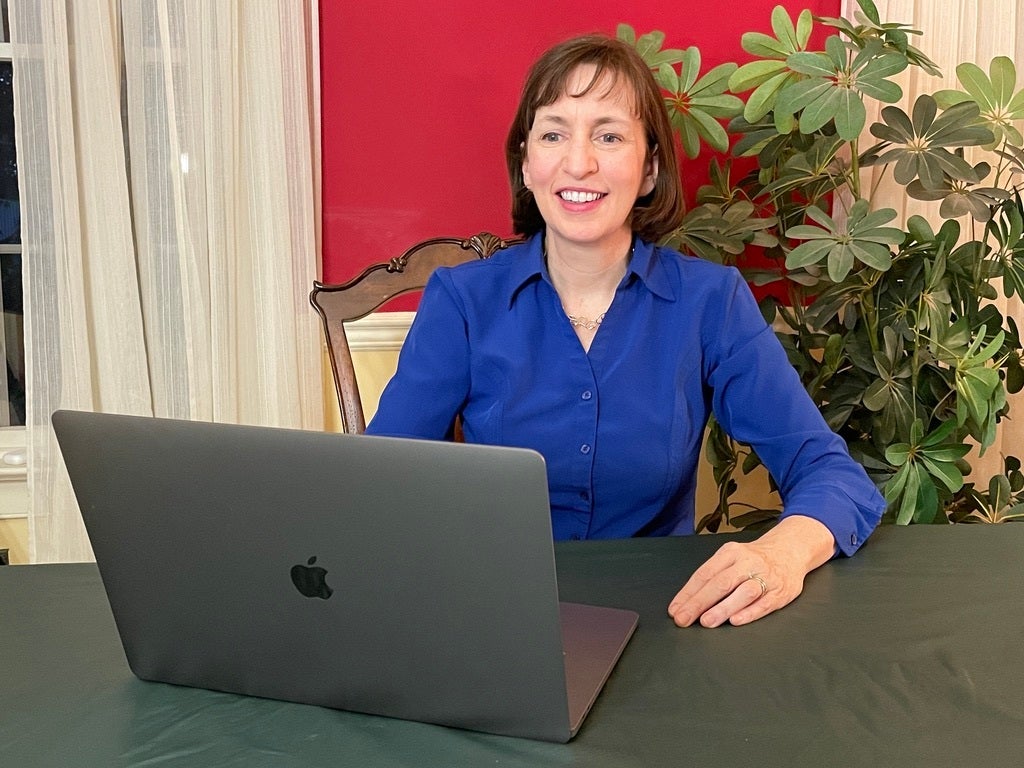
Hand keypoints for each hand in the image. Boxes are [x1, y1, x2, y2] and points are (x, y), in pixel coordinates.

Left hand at [667, 515, 834, 627]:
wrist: (790, 550)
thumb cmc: (753, 559)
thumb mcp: (731, 558)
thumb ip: (713, 576)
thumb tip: (687, 600)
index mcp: (730, 553)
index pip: (705, 573)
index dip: (688, 593)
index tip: (675, 609)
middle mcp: (748, 562)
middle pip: (721, 583)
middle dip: (699, 602)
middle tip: (683, 619)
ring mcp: (766, 577)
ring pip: (743, 593)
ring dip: (723, 608)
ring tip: (706, 621)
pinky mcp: (781, 591)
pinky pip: (765, 603)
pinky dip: (750, 612)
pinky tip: (735, 621)